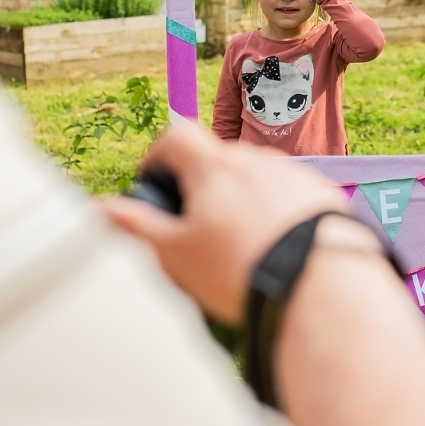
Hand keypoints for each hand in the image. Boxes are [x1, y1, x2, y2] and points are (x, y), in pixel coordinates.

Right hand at [102, 122, 350, 322]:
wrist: (324, 289)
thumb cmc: (243, 271)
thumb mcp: (176, 255)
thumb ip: (136, 228)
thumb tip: (99, 209)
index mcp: (214, 167)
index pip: (175, 137)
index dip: (158, 156)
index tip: (155, 183)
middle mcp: (256, 159)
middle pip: (218, 161)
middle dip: (203, 188)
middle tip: (198, 229)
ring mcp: (294, 175)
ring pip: (256, 179)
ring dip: (243, 201)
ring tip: (243, 248)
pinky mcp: (325, 196)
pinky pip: (291, 197)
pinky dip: (279, 215)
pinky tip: (279, 251)